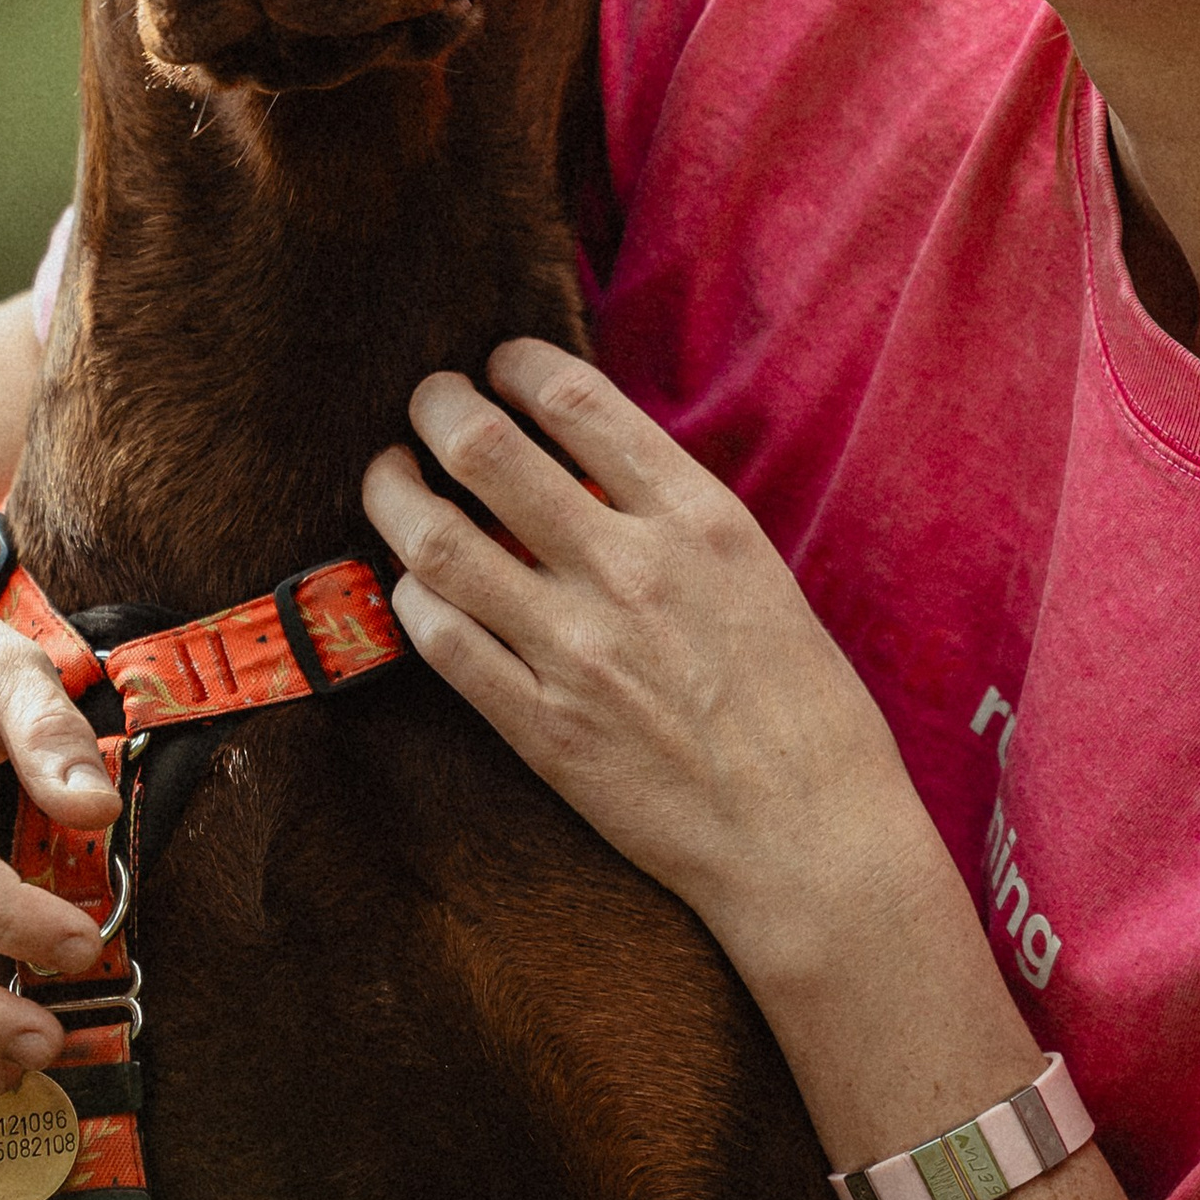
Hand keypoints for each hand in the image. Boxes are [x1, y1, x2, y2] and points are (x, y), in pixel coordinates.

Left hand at [363, 343, 939, 978]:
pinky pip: (441, 643)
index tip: (496, 364)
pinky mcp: (541, 729)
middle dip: (436, 405)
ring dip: (394, 493)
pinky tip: (413, 583)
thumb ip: (668, 513)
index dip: (514, 363)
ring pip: (439, 544)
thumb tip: (581, 463)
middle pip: (486, 449)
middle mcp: (629, 568)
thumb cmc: (802, 704)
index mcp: (695, 517)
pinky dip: (411, 597)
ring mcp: (577, 650)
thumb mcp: (756, 570)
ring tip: (388, 475)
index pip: (575, 398)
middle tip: (425, 400)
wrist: (811, 837)